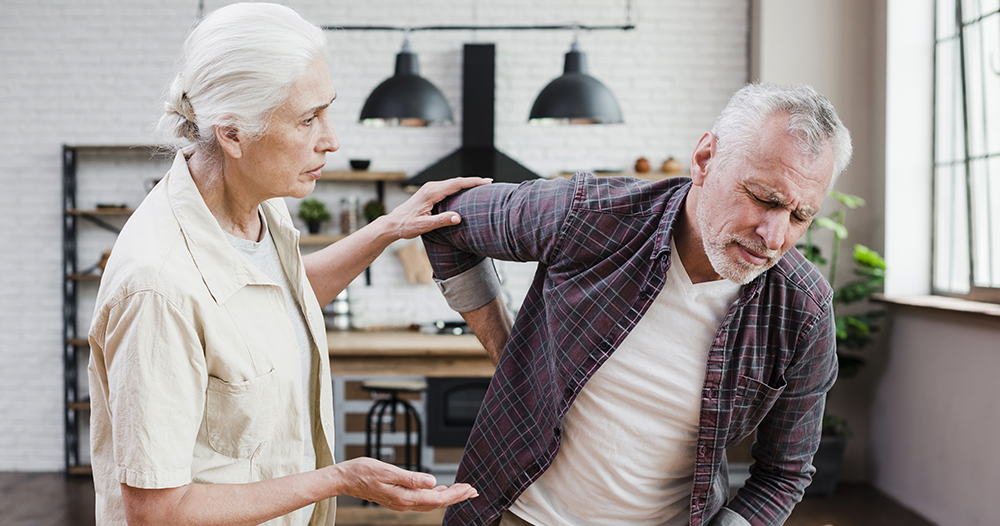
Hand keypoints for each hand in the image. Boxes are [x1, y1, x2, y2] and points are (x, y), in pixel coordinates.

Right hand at [332, 457, 477, 510]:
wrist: (346, 478)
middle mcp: (405, 503)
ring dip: (447, 496)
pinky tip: (438, 490)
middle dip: (456, 497)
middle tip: (472, 491)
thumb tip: (433, 482)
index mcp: (405, 497)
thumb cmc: (364, 471)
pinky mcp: (397, 498)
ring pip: (430, 502)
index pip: (437, 498)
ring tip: (461, 490)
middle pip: (437, 503)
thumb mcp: (389, 471)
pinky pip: (421, 500)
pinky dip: (434, 495)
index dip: (455, 494)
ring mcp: (401, 502)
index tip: (469, 489)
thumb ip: (412, 478)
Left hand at [381, 177, 491, 239]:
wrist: (392, 224)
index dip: (473, 182)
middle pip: (456, 181)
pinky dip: (459, 187)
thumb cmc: (406, 226)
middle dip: (473, 181)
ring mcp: (429, 189)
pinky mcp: (429, 192)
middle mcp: (431, 187)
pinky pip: (447, 187)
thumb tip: (458, 218)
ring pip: (452, 183)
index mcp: (431, 193)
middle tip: (489, 182)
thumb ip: (441, 221)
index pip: (456, 184)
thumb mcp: (424, 226)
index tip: (486, 181)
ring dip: (466, 183)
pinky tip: (465, 191)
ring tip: (481, 186)